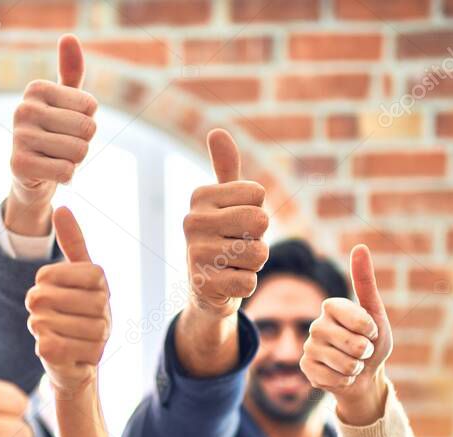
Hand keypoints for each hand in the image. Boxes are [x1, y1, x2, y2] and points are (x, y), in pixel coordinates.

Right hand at [6, 34, 96, 234]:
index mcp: (36, 89)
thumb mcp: (65, 102)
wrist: (30, 175)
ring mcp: (18, 136)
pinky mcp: (19, 165)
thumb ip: (71, 72)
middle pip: (87, 129)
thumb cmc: (53, 133)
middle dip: (84, 144)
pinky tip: (51, 173)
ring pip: (79, 151)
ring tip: (57, 158)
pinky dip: (67, 177)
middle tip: (64, 147)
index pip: (91, 106)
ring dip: (75, 161)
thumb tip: (69, 37)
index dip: (88, 122)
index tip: (68, 127)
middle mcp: (23, 108)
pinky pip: (66, 171)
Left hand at [26, 207, 109, 392]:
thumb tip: (61, 208)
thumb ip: (71, 242)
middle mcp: (105, 305)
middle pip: (45, 299)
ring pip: (44, 323)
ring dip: (39, 326)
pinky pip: (48, 346)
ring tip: (51, 328)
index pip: (51, 274)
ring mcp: (100, 333)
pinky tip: (53, 346)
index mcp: (99, 280)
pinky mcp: (90, 358)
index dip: (41, 282)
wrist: (78, 361)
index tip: (46, 286)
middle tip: (45, 312)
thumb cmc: (71, 312)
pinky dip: (42, 345)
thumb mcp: (72, 275)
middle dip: (36, 306)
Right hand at [183, 129, 269, 319]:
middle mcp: (191, 221)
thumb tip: (217, 131)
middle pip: (260, 221)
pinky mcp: (203, 284)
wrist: (206, 289)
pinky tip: (226, 282)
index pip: (257, 194)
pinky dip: (245, 285)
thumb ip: (226, 169)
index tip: (237, 223)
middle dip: (259, 238)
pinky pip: (249, 281)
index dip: (256, 211)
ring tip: (232, 264)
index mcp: (200, 196)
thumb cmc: (223, 239)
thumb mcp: (227, 203)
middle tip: (238, 246)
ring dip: (253, 264)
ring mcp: (195, 254)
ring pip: (259, 253)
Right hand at [299, 245, 392, 424]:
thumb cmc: (372, 341)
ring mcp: (309, 347)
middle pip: (353, 344)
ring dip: (356, 368)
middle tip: (362, 351)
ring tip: (353, 363)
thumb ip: (365, 282)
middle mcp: (316, 324)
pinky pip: (333, 378)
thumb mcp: (376, 313)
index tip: (371, 331)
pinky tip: (341, 376)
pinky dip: (345, 381)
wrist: (365, 375)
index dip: (370, 329)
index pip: (357, 318)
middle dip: (366, 352)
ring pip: (344, 364)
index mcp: (331, 307)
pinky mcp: (306, 369)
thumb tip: (360, 247)